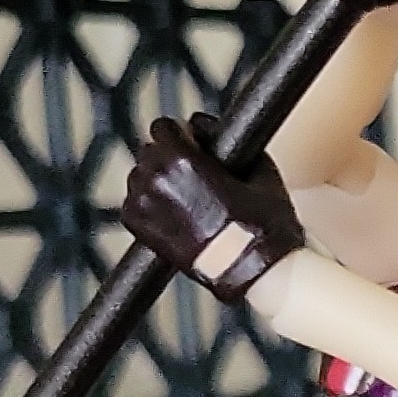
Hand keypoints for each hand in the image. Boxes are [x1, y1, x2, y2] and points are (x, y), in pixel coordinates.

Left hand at [122, 114, 305, 300]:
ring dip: (160, 184)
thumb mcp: (259, 170)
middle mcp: (156, 176)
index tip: (191, 147)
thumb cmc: (261, 228)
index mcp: (181, 158)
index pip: (163, 127)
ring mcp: (142, 201)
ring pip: (141, 176)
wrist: (252, 271)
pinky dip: (151, 207)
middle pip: (151, 151)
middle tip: (195, 180)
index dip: (181, 136)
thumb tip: (203, 126)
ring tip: (189, 204)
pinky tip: (178, 218)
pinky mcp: (136, 224)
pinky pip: (136, 202)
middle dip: (170, 161)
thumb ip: (224, 139)